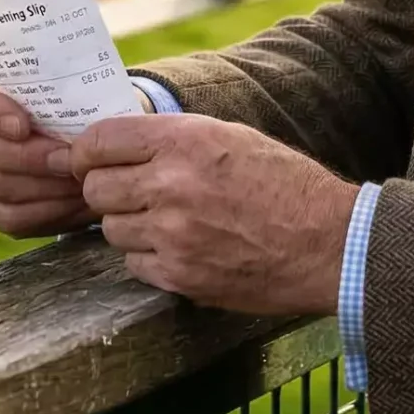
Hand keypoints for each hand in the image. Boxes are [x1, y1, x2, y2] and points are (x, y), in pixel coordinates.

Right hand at [0, 65, 94, 237]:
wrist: (80, 139)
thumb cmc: (71, 100)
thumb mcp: (70, 83)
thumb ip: (66, 87)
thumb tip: (83, 107)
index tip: (22, 124)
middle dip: (25, 156)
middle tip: (67, 158)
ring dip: (42, 185)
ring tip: (79, 178)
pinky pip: (8, 215)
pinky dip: (46, 210)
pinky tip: (74, 200)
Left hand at [68, 114, 359, 315]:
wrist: (329, 243)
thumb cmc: (284, 184)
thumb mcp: (229, 137)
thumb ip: (171, 139)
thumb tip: (120, 143)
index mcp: (183, 141)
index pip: (99, 140)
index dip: (85, 151)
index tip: (86, 159)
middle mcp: (170, 185)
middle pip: (95, 189)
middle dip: (105, 190)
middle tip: (127, 193)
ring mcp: (172, 235)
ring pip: (111, 230)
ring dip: (128, 226)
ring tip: (164, 222)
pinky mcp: (180, 276)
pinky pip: (135, 265)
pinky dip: (149, 259)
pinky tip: (180, 249)